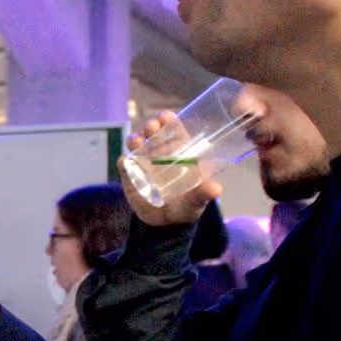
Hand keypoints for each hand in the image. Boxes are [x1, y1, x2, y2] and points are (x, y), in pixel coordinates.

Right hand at [123, 112, 220, 228]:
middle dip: (152, 127)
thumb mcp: (197, 199)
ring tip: (137, 141)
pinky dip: (123, 162)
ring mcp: (143, 164)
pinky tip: (125, 162)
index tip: (167, 116)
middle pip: (153, 134)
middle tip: (152, 127)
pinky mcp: (130, 176)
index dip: (170, 122)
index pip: (174, 132)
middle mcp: (159, 154)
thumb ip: (204, 193)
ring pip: (136, 145)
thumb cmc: (186, 205)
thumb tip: (216, 189)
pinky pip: (124, 165)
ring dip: (135, 140)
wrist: (166, 224)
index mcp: (178, 153)